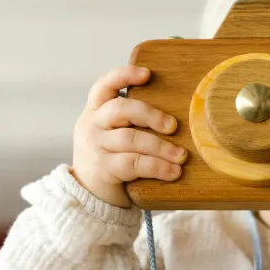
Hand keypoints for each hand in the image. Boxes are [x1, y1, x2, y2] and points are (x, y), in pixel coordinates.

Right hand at [71, 65, 186, 207]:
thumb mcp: (110, 134)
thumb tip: (175, 117)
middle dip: (151, 114)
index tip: (147, 74)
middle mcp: (91, 125)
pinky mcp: (102, 168)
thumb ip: (129, 121)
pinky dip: (157, 167)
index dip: (124, 75)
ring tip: (181, 155)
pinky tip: (173, 171)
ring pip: (131, 138)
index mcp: (94, 111)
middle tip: (173, 126)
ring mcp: (95, 146)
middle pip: (120, 108)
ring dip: (161, 146)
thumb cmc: (109, 159)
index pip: (104, 85)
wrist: (88, 194)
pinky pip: (134, 163)